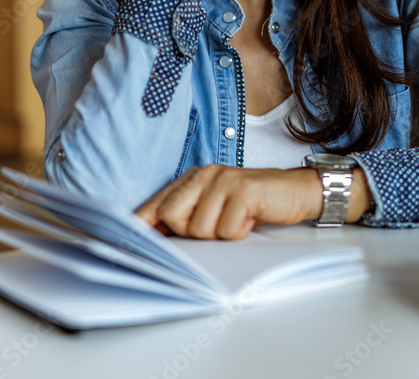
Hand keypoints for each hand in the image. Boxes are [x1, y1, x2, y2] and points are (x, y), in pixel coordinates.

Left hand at [135, 165, 325, 239]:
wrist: (292, 191)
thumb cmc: (250, 204)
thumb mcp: (213, 209)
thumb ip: (184, 218)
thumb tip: (150, 240)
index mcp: (191, 178)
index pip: (157, 204)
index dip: (141, 226)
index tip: (125, 245)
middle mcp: (204, 174)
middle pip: (173, 217)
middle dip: (191, 234)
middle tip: (215, 228)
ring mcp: (224, 180)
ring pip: (200, 228)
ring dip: (219, 236)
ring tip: (235, 222)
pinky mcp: (245, 190)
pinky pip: (227, 229)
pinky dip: (238, 233)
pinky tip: (249, 219)